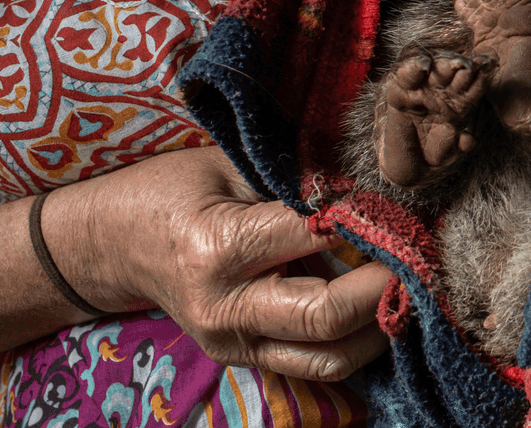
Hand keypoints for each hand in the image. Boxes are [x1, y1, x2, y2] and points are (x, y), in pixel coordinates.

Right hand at [47, 147, 391, 381]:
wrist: (110, 245)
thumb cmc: (169, 190)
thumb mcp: (227, 163)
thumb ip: (295, 177)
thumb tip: (370, 182)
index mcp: (218, 247)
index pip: (315, 236)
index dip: (369, 219)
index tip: (405, 204)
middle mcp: (225, 307)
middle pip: (328, 316)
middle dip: (386, 286)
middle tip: (421, 253)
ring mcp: (234, 343)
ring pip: (330, 358)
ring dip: (381, 326)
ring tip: (408, 285)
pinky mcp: (245, 359)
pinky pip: (317, 365)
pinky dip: (357, 341)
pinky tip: (380, 306)